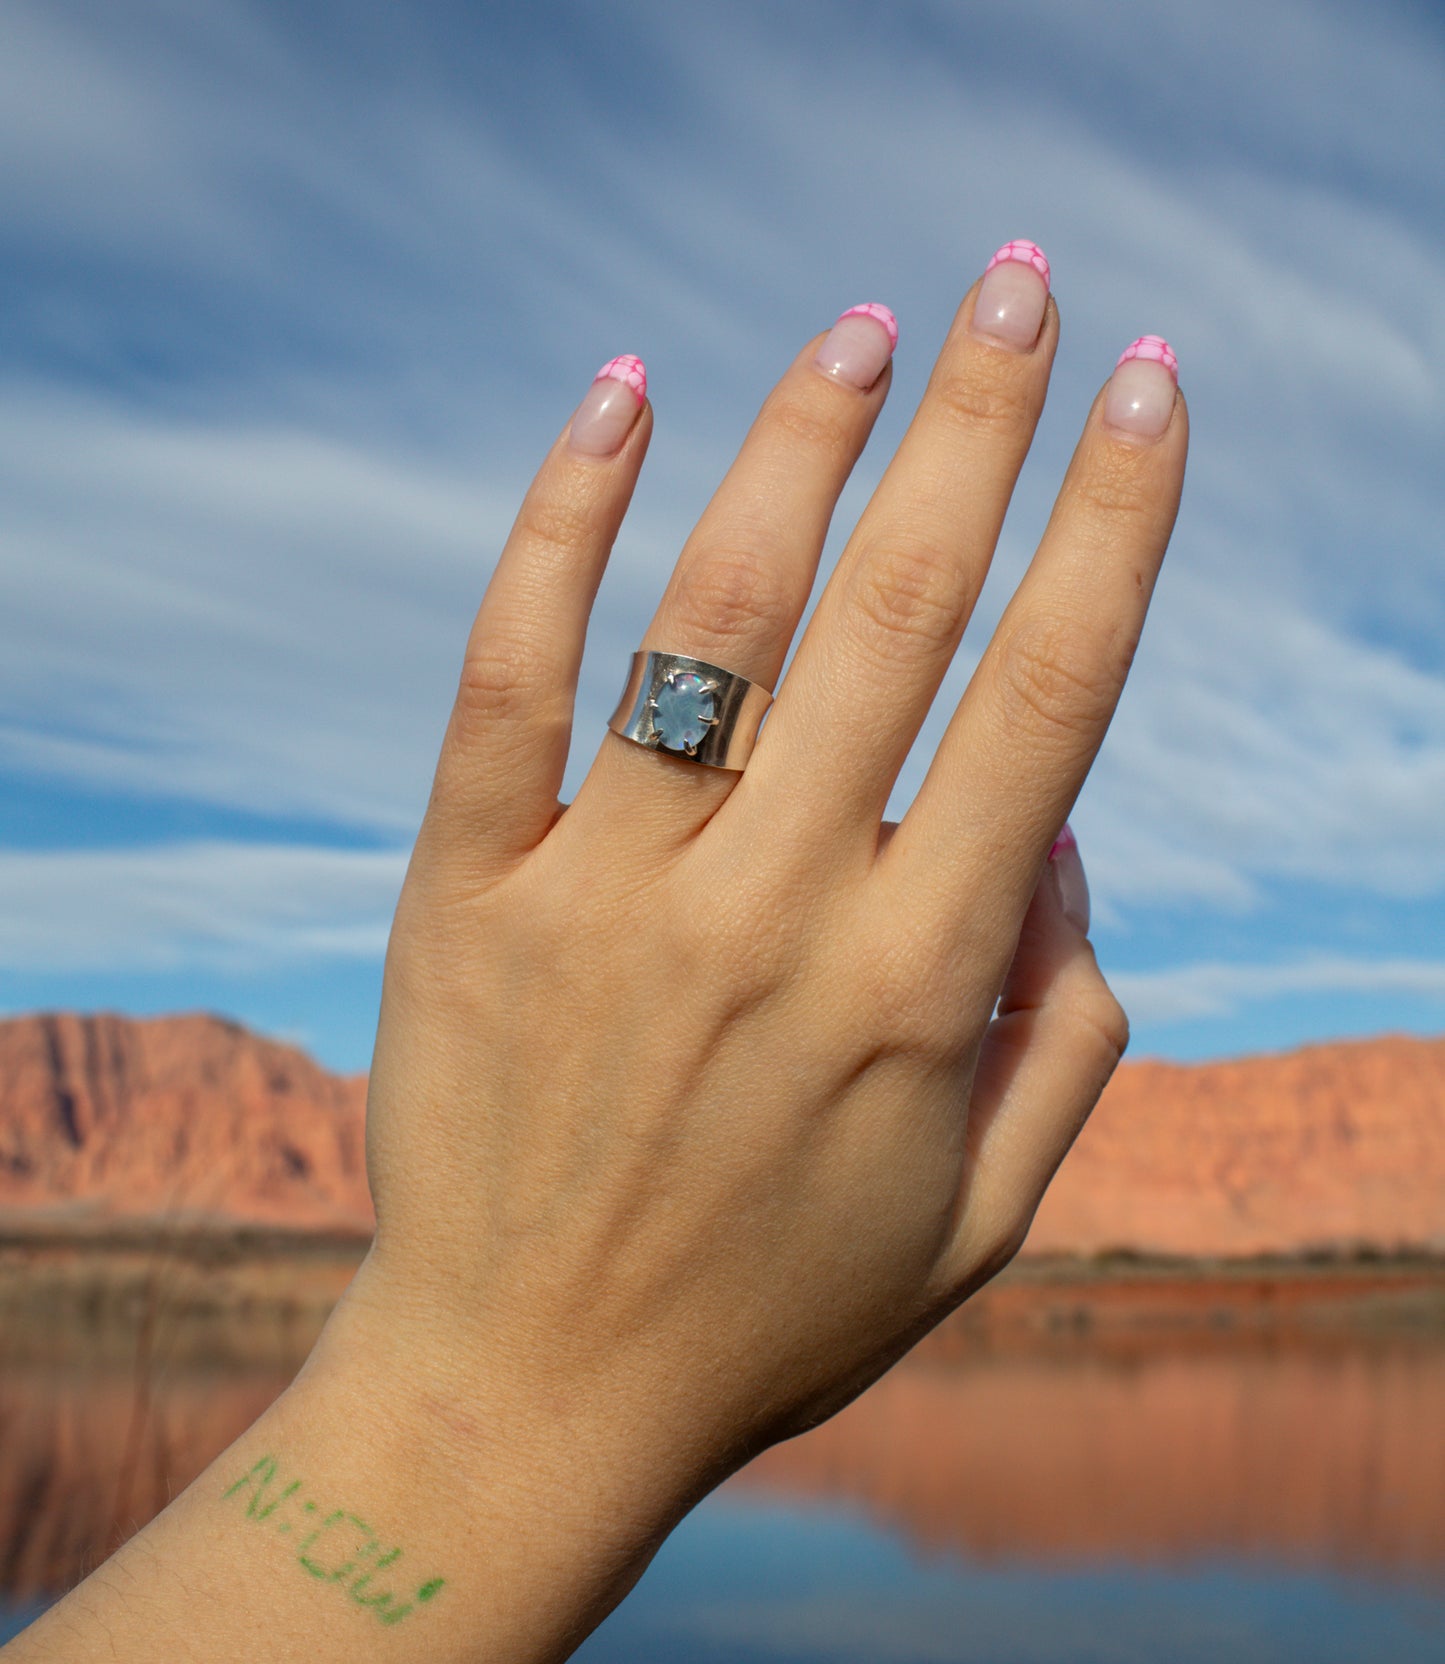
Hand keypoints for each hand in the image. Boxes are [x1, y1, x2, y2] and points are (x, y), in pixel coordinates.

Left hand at [328, 248, 1185, 1523]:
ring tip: (864, 328)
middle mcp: (773, 916)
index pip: (1050, 702)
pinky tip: (618, 401)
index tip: (1155, 398)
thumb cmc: (770, 1304)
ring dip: (802, 445)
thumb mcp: (978, 1215)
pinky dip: (563, 524)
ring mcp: (609, 895)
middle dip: (984, 428)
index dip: (1116, 528)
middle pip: (901, 616)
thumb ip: (1064, 1029)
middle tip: (1026, 285)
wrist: (527, 1387)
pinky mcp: (468, 889)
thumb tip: (1059, 837)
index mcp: (918, 985)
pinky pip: (512, 674)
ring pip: (719, 618)